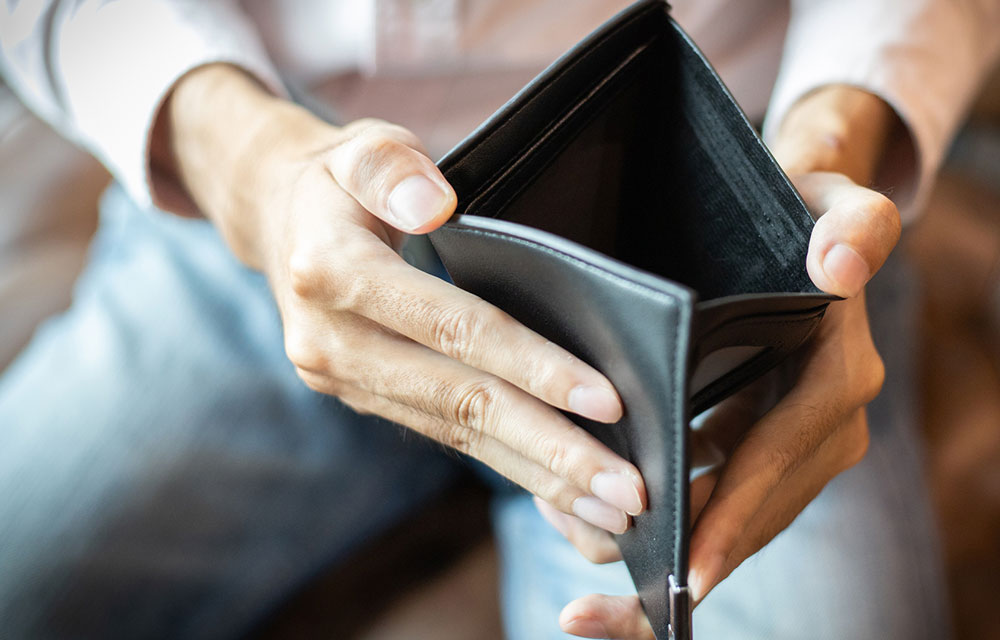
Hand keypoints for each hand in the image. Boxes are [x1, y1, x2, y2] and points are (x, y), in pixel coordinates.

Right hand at [160, 65, 647, 532]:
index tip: (605, 401)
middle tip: (627, 491)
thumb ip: (394, 170)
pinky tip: (559, 495)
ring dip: (539, 475)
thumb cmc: (339, 180)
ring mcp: (345, 380)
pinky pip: (444, 437)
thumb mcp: (361, 148)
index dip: (531, 365)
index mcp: (333, 274)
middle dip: (551, 449)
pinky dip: (507, 466)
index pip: (453, 328)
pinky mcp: (365, 397)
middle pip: (462, 402)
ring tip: (610, 511)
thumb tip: (435, 207)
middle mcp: (334, 341)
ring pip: (457, 435)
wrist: (277, 221)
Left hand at [532, 87, 903, 637]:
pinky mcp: (757, 454)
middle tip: (597, 617)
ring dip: (663, 568)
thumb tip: (840, 268)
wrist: (805, 232)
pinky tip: (605, 551)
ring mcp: (791, 449)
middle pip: (752, 518)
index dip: (734, 514)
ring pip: (731, 528)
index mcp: (835, 381)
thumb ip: (849, 228)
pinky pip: (717, 508)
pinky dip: (670, 536)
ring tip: (587, 609)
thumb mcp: (832, 206)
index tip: (684, 571)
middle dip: (682, 570)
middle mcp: (822, 429)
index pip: (778, 458)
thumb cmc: (807, 216)